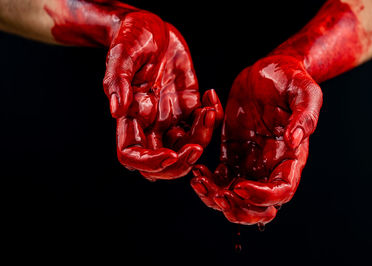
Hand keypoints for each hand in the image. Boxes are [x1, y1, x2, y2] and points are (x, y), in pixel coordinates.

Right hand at [115, 23, 222, 179]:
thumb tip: (116, 110)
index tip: (172, 154)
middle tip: (196, 148)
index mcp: (130, 116)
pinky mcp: (188, 106)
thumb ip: (118, 81)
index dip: (150, 163)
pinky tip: (211, 96)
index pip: (132, 155)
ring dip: (202, 139)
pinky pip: (203, 125)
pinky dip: (213, 119)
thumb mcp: (123, 54)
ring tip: (207, 111)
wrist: (152, 27)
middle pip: (163, 163)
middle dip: (181, 163)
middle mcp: (150, 123)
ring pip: (187, 147)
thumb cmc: (132, 37)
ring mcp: (171, 116)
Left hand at [191, 55, 321, 224]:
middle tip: (217, 194)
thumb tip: (295, 140)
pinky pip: (218, 178)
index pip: (281, 191)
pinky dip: (207, 182)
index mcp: (290, 156)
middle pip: (257, 206)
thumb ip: (305, 116)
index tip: (238, 186)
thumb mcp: (304, 91)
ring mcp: (248, 161)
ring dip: (215, 198)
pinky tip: (196, 170)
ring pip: (233, 197)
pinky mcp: (231, 153)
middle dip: (237, 209)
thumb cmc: (290, 79)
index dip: (261, 197)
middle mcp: (269, 165)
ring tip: (199, 181)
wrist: (269, 70)